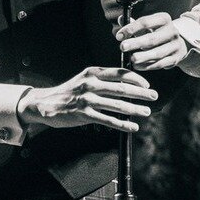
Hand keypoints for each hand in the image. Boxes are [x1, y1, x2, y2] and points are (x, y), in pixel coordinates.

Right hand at [18, 67, 156, 133]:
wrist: (46, 103)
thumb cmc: (69, 92)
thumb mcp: (84, 80)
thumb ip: (102, 80)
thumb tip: (127, 85)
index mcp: (91, 73)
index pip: (119, 73)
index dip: (136, 78)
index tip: (147, 85)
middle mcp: (90, 84)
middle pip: (122, 88)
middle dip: (141, 93)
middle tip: (154, 97)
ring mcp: (87, 99)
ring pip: (118, 105)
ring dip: (135, 109)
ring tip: (146, 112)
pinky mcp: (84, 114)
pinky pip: (109, 120)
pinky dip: (123, 124)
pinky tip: (133, 127)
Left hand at [117, 12, 189, 71]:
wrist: (177, 44)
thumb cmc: (156, 32)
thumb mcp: (147, 25)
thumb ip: (133, 23)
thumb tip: (120, 19)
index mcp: (163, 19)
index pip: (145, 22)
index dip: (131, 29)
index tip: (119, 36)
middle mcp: (172, 31)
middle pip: (152, 38)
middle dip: (136, 43)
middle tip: (122, 47)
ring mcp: (176, 45)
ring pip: (158, 53)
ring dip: (143, 57)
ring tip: (131, 59)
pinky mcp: (176, 58)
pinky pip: (161, 63)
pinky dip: (148, 66)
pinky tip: (138, 66)